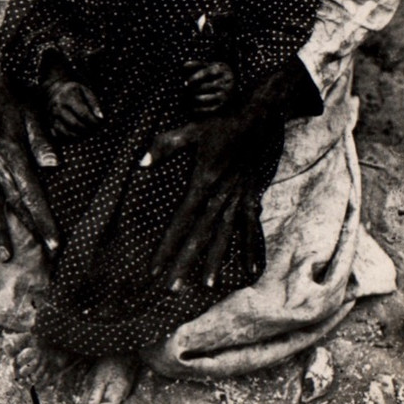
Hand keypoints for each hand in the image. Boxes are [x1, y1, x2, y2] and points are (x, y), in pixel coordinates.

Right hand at [0, 31, 59, 261]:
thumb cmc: (20, 104)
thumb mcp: (34, 116)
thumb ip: (43, 142)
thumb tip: (55, 167)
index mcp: (13, 152)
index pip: (32, 192)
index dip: (44, 219)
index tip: (56, 242)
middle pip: (15, 203)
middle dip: (32, 230)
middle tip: (47, 256)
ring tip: (5, 257)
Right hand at [43, 78, 103, 137]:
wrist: (54, 91)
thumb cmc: (74, 92)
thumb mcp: (85, 91)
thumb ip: (94, 103)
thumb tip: (101, 118)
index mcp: (68, 97)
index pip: (83, 113)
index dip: (93, 121)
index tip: (100, 123)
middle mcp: (58, 107)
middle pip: (75, 124)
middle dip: (88, 130)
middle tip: (95, 129)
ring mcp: (52, 117)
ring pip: (67, 133)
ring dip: (81, 136)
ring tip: (88, 132)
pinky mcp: (50, 125)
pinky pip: (61, 136)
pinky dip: (71, 138)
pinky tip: (78, 134)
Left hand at [140, 64, 289, 287]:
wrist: (263, 115)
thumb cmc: (225, 120)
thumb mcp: (193, 128)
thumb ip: (166, 145)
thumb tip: (140, 162)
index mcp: (204, 182)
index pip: (180, 222)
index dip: (167, 246)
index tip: (154, 268)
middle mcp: (221, 196)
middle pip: (200, 236)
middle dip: (185, 263)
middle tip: (171, 289)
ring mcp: (239, 198)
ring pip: (224, 236)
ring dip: (215, 260)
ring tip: (206, 285)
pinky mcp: (252, 196)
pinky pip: (250, 228)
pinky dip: (250, 250)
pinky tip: (251, 271)